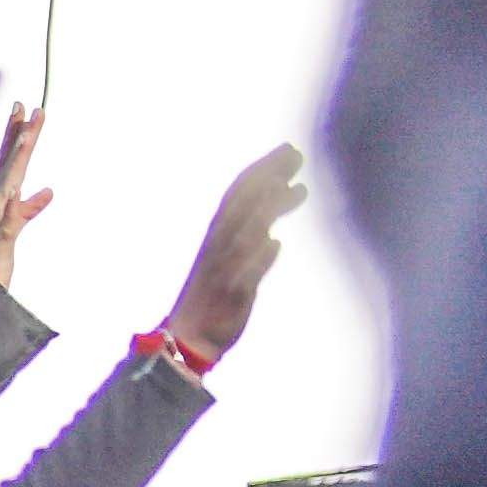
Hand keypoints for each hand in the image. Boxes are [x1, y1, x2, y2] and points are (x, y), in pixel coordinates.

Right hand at [0, 102, 51, 281]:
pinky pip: (11, 215)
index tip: (27, 110)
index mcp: (0, 197)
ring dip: (17, 156)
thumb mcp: (16, 226)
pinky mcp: (2, 236)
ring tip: (27, 131)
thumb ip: (31, 207)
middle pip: (7, 162)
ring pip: (8, 181)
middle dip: (15, 133)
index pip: (10, 160)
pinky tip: (18, 185)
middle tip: (23, 104)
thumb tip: (48, 191)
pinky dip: (17, 199)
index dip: (18, 135)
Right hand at [163, 146, 306, 359]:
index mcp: (218, 234)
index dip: (261, 169)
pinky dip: (256, 261)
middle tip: (297, 154)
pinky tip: (275, 244)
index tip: (287, 148)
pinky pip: (242, 278)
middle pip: (242, 206)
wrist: (189, 338)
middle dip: (267, 177)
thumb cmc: (216, 291)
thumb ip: (255, 222)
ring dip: (263, 212)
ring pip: (242, 237)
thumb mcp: (233, 252)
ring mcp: (224, 272)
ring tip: (290, 189)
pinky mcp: (230, 298)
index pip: (239, 193)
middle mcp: (219, 247)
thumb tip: (279, 193)